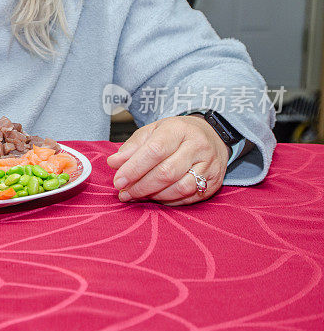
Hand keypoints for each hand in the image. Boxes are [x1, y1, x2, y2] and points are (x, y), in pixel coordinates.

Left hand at [106, 115, 229, 205]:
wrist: (211, 135)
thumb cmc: (175, 134)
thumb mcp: (152, 132)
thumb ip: (132, 147)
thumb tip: (114, 163)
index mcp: (178, 129)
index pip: (154, 151)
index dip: (134, 168)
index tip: (118, 181)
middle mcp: (197, 146)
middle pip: (166, 172)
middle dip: (141, 186)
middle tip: (124, 193)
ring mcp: (209, 165)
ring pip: (180, 188)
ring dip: (154, 196)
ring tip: (138, 195)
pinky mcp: (215, 182)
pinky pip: (189, 197)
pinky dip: (169, 201)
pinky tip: (156, 198)